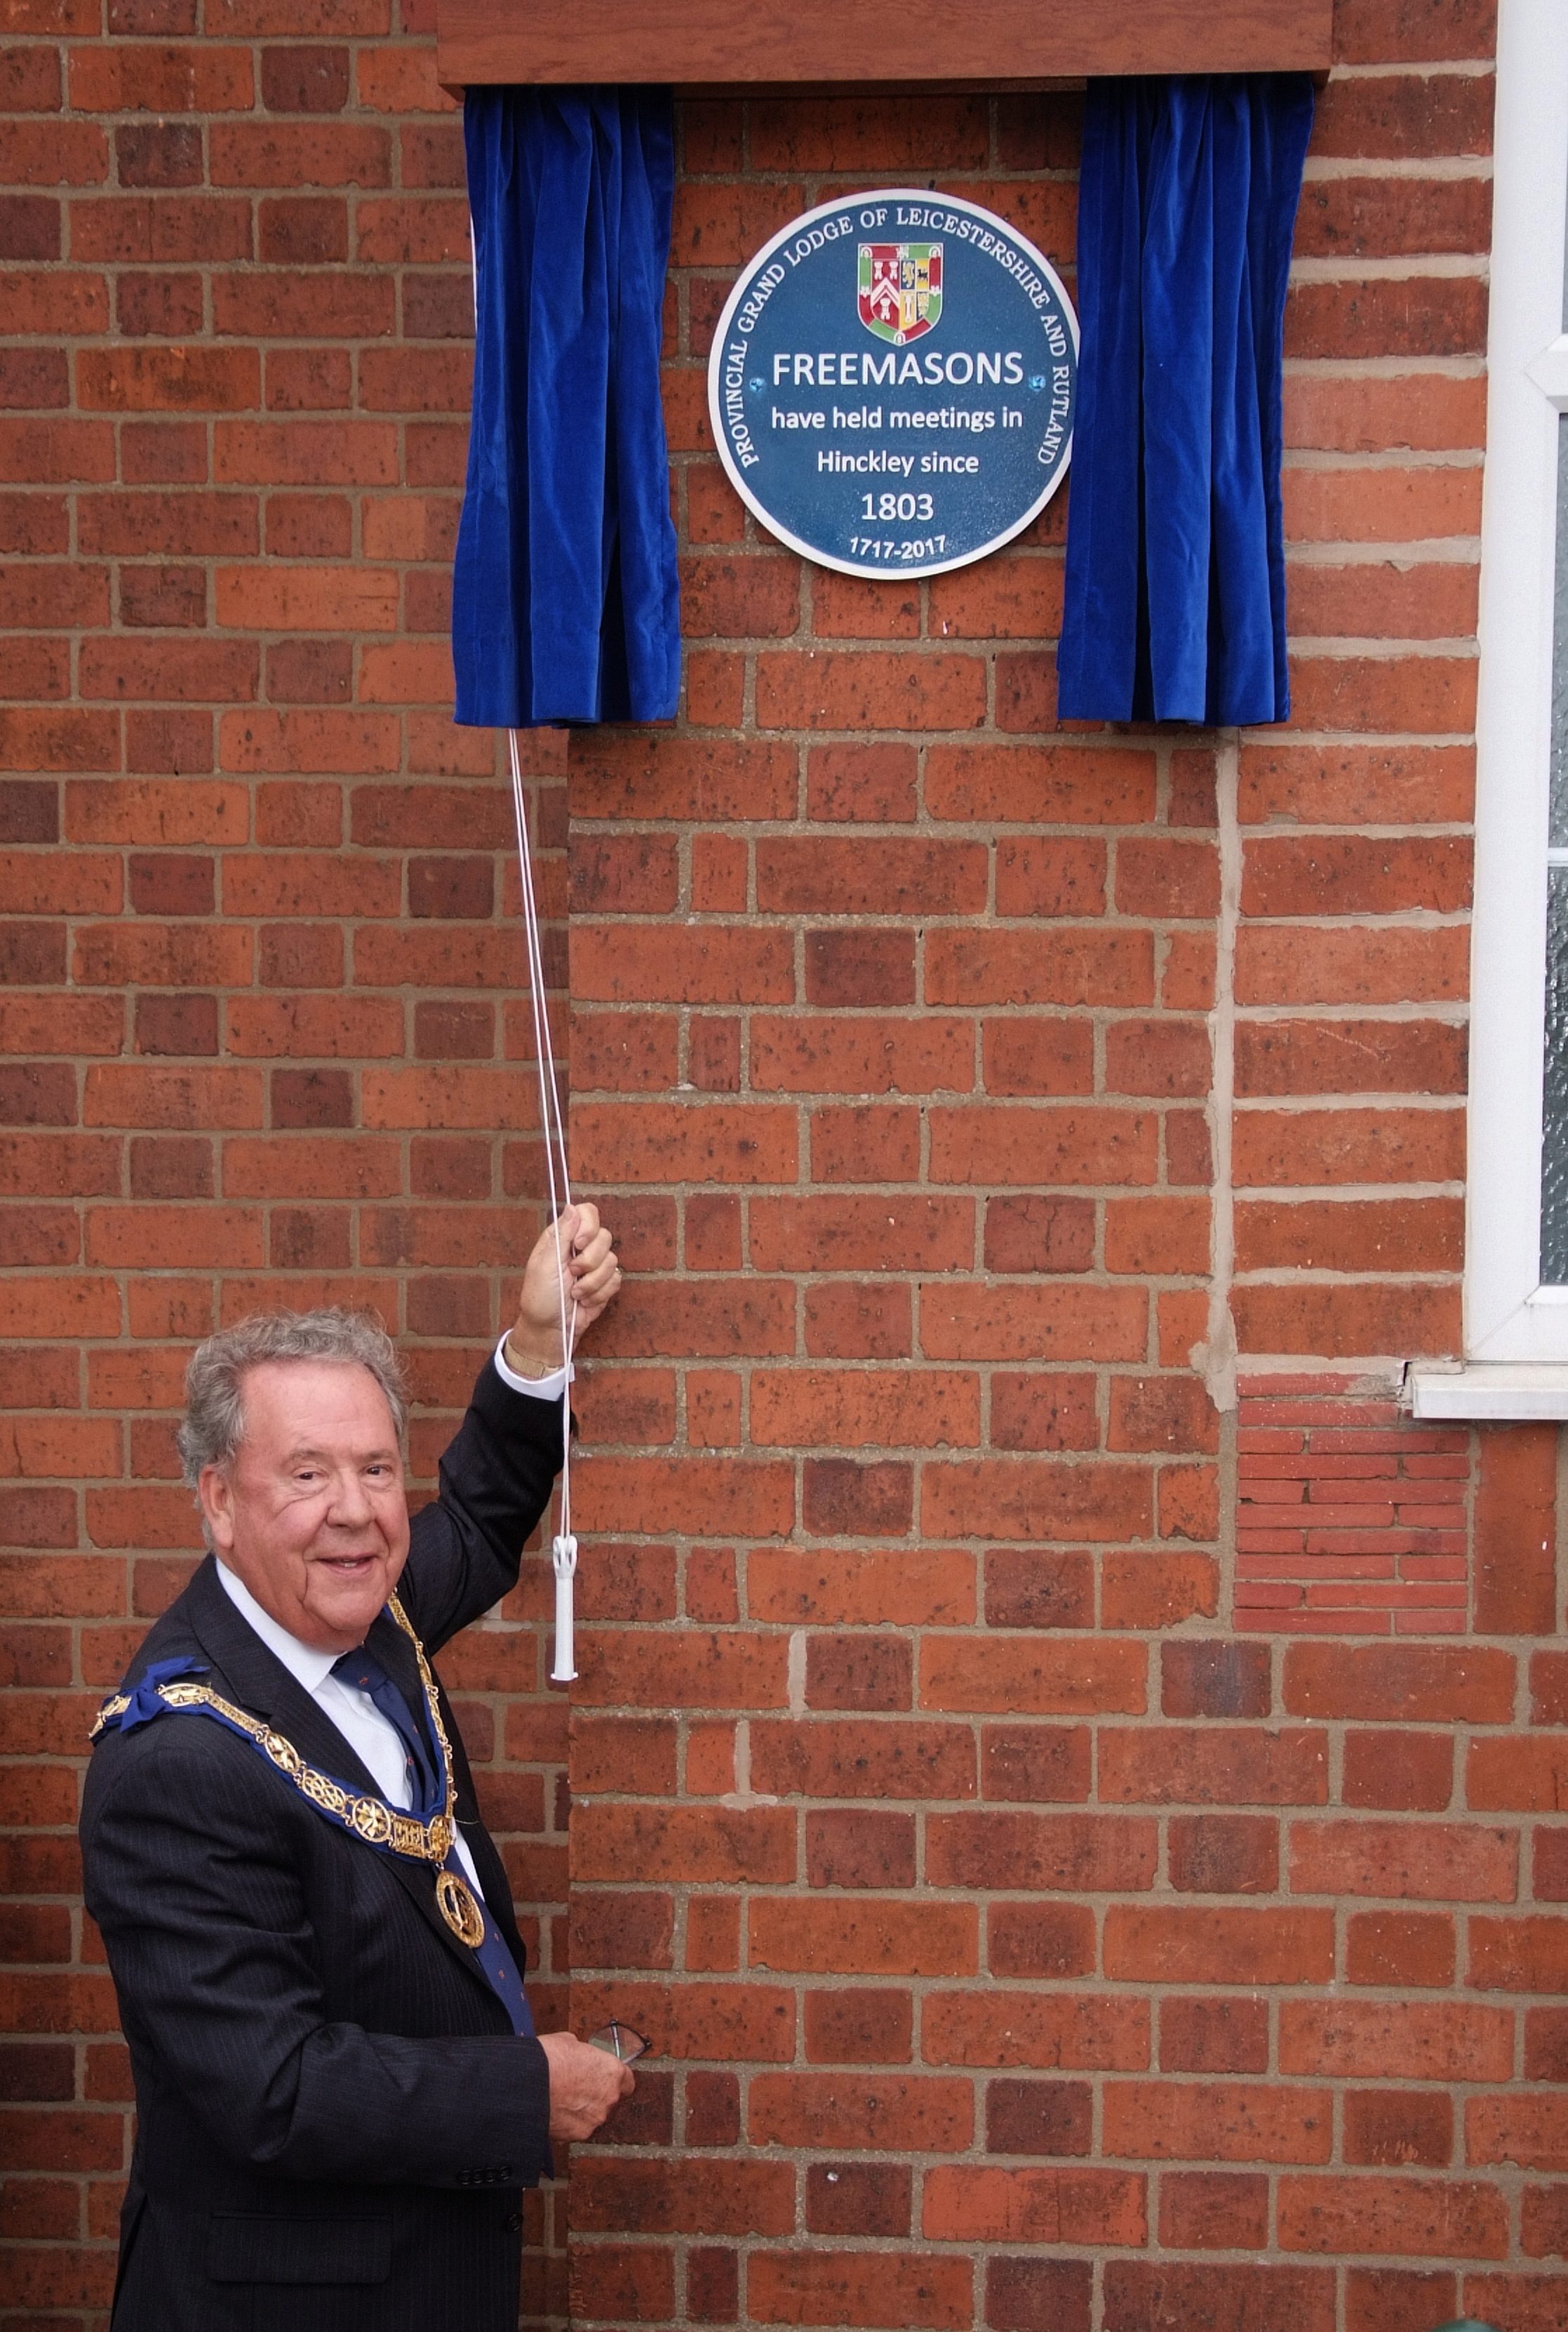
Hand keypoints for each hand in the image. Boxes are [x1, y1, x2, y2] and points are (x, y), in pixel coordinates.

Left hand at [505, 1202, 621, 1373]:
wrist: (550, 1331)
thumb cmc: (540, 1299)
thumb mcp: (545, 1264)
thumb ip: (561, 1234)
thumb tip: (572, 1206)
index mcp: (562, 1237)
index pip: (587, 1213)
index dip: (589, 1226)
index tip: (579, 1244)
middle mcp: (580, 1248)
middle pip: (604, 1236)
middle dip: (590, 1260)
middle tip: (573, 1274)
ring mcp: (594, 1266)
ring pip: (612, 1261)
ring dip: (592, 1282)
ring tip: (575, 1294)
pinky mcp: (605, 1284)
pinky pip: (616, 1280)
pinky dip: (600, 1294)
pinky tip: (585, 1301)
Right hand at [539, 2029, 634, 2140]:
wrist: (528, 2084)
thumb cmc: (548, 2059)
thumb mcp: (569, 2042)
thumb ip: (583, 2054)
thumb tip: (578, 2057)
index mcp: (612, 2072)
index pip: (627, 2081)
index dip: (614, 2080)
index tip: (604, 2079)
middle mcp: (609, 2098)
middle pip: (609, 2100)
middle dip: (595, 2095)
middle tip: (576, 2088)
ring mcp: (595, 2119)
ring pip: (593, 2116)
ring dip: (582, 2111)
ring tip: (561, 2100)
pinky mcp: (579, 2135)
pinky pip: (577, 2129)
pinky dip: (569, 2124)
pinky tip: (554, 2112)